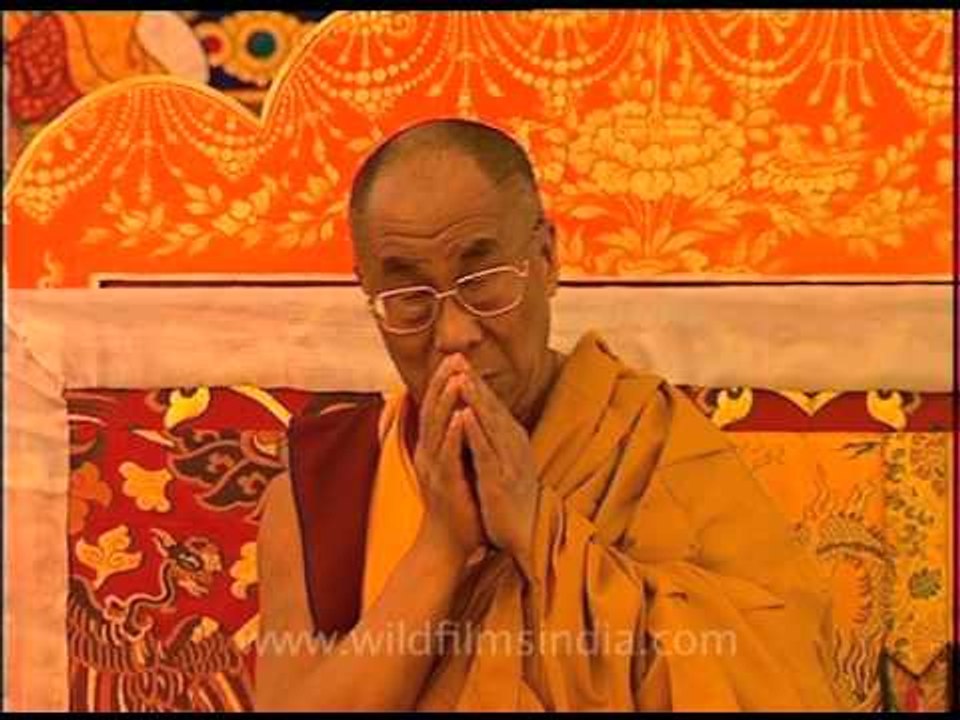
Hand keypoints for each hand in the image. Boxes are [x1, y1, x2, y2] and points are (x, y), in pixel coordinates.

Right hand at [412, 354, 487, 566]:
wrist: (447, 545)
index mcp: (432, 449)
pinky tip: (462, 416)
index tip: (454, 358)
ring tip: (457, 376)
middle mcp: (429, 454)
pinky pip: (448, 455)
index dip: (442, 382)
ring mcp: (434, 468)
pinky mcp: (444, 484)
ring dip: (447, 401)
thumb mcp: (454, 468)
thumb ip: (454, 445)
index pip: (435, 408)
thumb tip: (461, 418)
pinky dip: (454, 434)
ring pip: (438, 428)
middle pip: (432, 410)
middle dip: (443, 381)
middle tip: (454, 356)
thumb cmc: (457, 506)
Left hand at [456, 360, 539, 579]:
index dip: (476, 382)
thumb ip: (493, 438)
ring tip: (460, 376)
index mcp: (512, 440)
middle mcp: (513, 446)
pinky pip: (486, 452)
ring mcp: (509, 462)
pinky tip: (465, 415)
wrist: (525, 534)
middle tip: (458, 357)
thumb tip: (478, 416)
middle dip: (474, 381)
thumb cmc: (511, 498)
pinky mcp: (501, 481)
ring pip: (490, 424)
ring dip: (476, 399)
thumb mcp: (502, 461)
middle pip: (492, 408)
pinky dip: (476, 432)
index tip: (458, 360)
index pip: (492, 405)